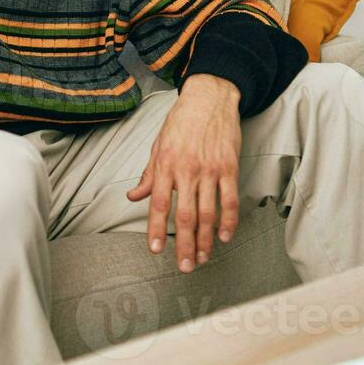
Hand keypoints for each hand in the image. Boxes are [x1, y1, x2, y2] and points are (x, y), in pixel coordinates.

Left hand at [126, 73, 241, 272]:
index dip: (156, 229)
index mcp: (165, 164)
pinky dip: (229, 221)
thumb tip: (133, 195)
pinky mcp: (229, 167)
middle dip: (184, 245)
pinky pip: (230, 200)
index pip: (158, 204)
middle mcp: (186, 170)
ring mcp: (209, 170)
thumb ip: (148, 174)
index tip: (155, 250)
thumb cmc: (181, 121)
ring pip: (208, 213)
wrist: (209, 98)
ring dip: (206, 240)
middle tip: (184, 266)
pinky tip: (225, 236)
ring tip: (202, 258)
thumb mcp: (158, 145)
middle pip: (185, 215)